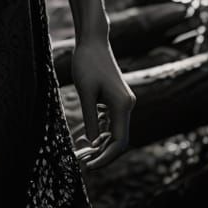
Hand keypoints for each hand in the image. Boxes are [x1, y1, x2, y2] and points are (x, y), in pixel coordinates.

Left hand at [69, 36, 134, 170]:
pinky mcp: (116, 98)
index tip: (89, 167)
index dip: (106, 158)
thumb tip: (92, 143)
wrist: (92, 40)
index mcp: (123, 106)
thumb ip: (89, 119)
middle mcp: (127, 105)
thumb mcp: (85, 92)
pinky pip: (110, 121)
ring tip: (80, 153)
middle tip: (82, 162)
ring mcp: (123, 102)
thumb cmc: (87, 63)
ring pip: (114, 132)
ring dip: (99, 144)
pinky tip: (84, 138)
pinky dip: (99, 131)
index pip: (119, 142)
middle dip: (101, 153)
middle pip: (118, 140)